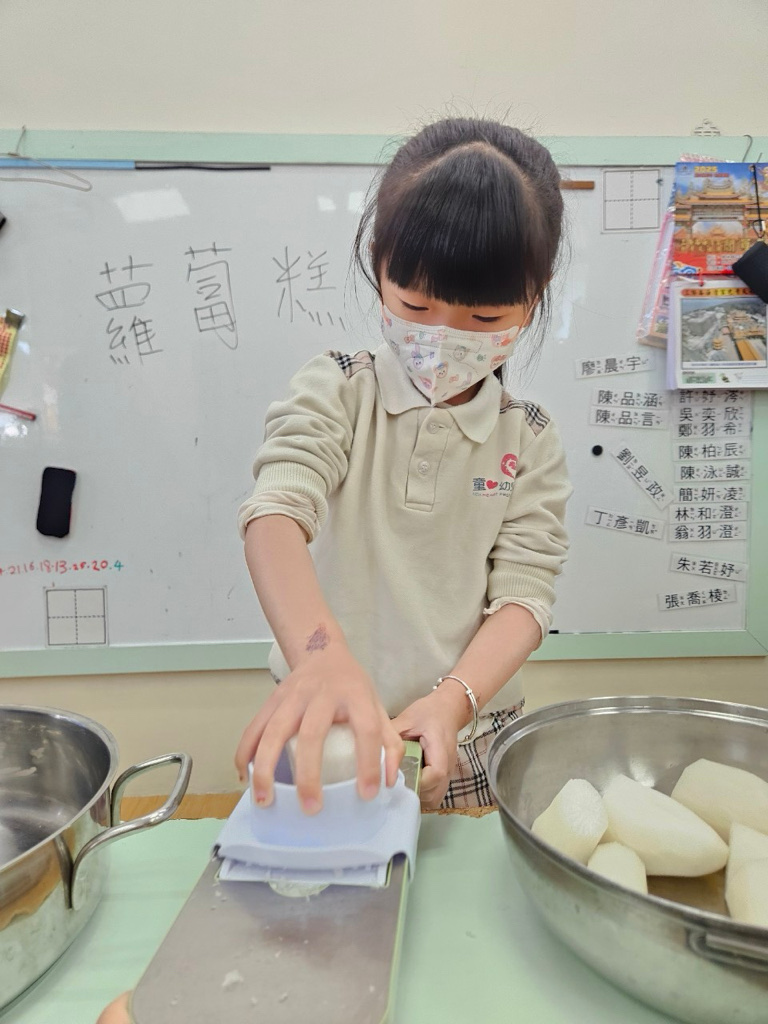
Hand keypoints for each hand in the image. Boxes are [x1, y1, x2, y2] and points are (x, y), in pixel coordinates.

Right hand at [235, 641, 403, 813]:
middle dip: (308, 774)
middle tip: (310, 808)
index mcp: (355, 696)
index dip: (368, 763)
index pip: (365, 729)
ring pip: (274, 731)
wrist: (322, 652)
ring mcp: (292, 695)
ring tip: (264, 800)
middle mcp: (322, 693)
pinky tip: (244, 778)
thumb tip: (388, 783)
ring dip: (265, 768)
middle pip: (312, 734)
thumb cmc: (352, 688)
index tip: (366, 794)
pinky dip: (245, 753)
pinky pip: (254, 727)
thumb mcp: (377, 707)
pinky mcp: (271, 699)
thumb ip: (389, 743)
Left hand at [391, 685, 467, 808]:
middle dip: (413, 793)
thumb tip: (373, 752)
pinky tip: (409, 785)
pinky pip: (435, 794)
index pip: (435, 774)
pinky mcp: (445, 776)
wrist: (448, 709)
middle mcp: (448, 764)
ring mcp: (449, 772)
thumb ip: (392, 735)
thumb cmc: (428, 712)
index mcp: (440, 748)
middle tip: (393, 784)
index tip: (396, 779)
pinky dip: (423, 795)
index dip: (415, 781)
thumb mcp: (407, 718)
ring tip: (400, 786)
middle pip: (434, 793)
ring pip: (435, 798)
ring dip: (418, 797)